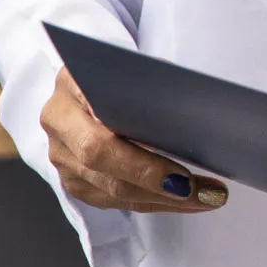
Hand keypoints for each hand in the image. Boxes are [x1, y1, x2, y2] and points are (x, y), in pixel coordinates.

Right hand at [41, 64, 227, 212]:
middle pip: (104, 169)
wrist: (92, 76)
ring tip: (208, 197)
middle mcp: (59, 124)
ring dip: (163, 200)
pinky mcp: (73, 177)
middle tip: (204, 192)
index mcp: (71, 86)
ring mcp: (62, 155)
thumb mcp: (137, 66)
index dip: (141, 165)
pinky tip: (186, 199)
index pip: (100, 140)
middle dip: (157, 186)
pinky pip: (113, 199)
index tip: (182, 178)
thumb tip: (196, 116)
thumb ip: (157, 86)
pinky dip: (153, 201)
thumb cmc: (122, 69)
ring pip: (111, 191)